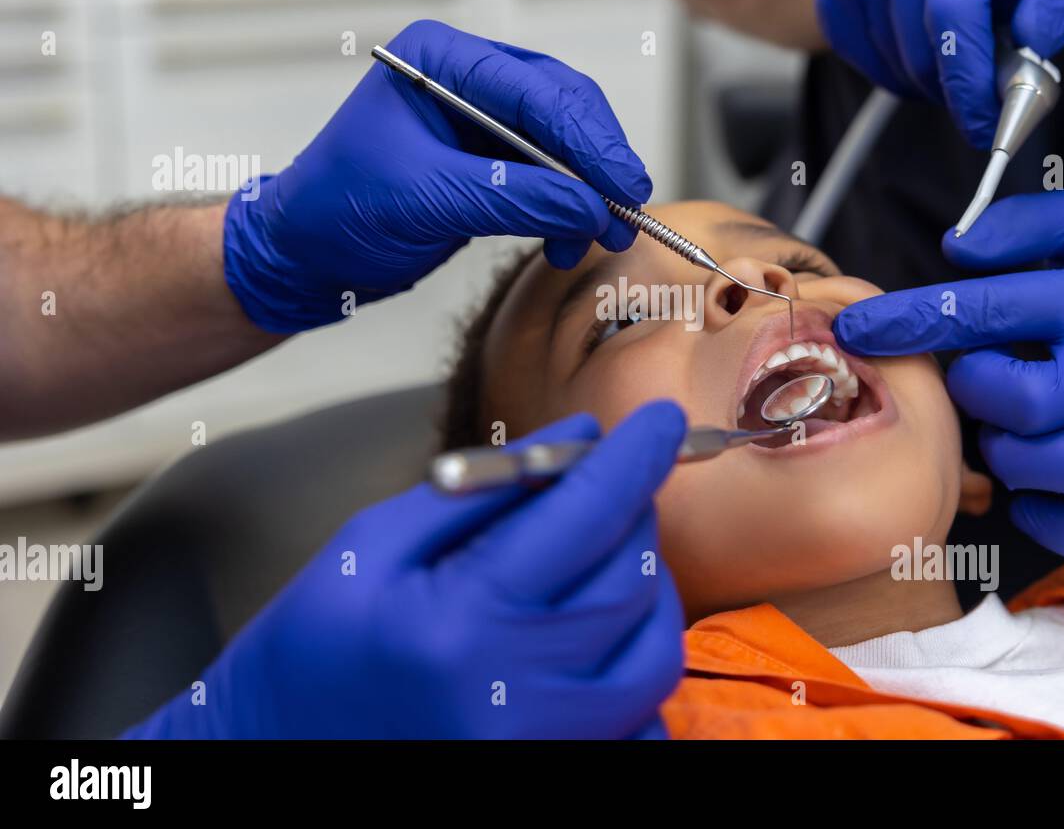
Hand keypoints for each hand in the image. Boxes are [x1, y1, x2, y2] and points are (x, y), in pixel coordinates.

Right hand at [121, 401, 688, 738]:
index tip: (664, 420)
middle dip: (631, 517)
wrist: (268, 754)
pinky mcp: (555, 773)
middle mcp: (515, 694)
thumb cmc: (311, 648)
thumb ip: (481, 490)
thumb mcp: (373, 546)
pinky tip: (588, 639)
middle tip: (602, 492)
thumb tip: (578, 440)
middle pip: (629, 580)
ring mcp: (542, 748)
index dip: (636, 457)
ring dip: (644, 592)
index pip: (586, 516)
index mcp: (461, 620)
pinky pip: (643, 720)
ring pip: (653, 653)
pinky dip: (631, 667)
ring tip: (596, 564)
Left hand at [223, 19, 650, 331]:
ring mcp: (482, 121)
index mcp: (439, 60)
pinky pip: (549, 176)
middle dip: (597, 162)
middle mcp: (467, 80)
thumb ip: (513, 198)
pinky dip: (567, 209)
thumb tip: (589, 209)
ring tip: (599, 234)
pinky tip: (569, 238)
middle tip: (625, 210)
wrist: (302, 254)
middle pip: (562, 107)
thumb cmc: (334, 209)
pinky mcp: (491, 163)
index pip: (535, 90)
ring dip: (587, 191)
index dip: (588, 139)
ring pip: (564, 143)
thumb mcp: (425, 199)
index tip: (622, 184)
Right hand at [816, 0, 1063, 145]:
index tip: (985, 126)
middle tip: (981, 91)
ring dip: (931, 83)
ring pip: (895, 68)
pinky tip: (919, 46)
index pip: (953, 13)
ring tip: (951, 52)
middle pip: (921, 52)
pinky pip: (868, 68)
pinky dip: (901, 77)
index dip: (969, 81)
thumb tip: (1034, 46)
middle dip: (956, 90)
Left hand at [832, 190, 1063, 558]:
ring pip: (1053, 467)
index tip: (857, 329)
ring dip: (1010, 455)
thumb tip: (955, 248)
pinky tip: (1031, 490)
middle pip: (1016, 403)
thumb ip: (1022, 223)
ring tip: (1010, 429)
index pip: (985, 311)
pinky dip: (1051, 519)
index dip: (910, 320)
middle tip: (980, 377)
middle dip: (975, 392)